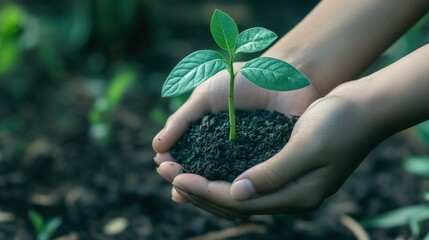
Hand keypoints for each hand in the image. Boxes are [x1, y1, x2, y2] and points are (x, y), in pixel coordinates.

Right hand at [153, 62, 319, 218]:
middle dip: (182, 182)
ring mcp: (247, 165)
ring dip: (202, 193)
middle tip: (170, 176)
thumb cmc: (242, 80)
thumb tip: (156, 146)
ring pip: (222, 189)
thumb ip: (182, 120)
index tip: (162, 165)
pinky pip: (250, 185)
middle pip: (201, 180)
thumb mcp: (205, 96)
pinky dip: (234, 192)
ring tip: (188, 188)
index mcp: (208, 142)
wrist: (282, 73)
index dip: (172, 167)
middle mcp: (225, 158)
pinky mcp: (269, 168)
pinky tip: (223, 193)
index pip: (185, 162)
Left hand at [155, 79, 382, 219]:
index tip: (176, 178)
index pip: (239, 201)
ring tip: (176, 174)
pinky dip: (222, 175)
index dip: (205, 191)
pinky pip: (245, 179)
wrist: (364, 109)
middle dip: (198, 191)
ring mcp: (287, 184)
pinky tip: (204, 167)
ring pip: (236, 193)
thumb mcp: (307, 147)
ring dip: (206, 185)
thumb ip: (273, 173)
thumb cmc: (340, 124)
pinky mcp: (284, 169)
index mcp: (296, 196)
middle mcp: (289, 196)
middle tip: (166, 174)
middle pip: (234, 202)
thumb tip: (236, 193)